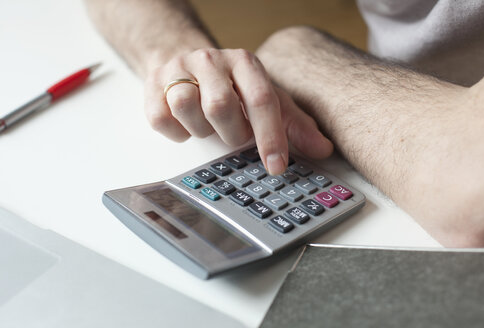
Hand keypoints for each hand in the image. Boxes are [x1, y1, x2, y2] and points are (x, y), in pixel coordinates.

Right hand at [144, 48, 332, 174]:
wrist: (183, 59)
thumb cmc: (230, 86)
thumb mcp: (265, 98)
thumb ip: (293, 124)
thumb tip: (323, 149)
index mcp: (244, 62)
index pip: (261, 99)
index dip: (270, 137)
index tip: (276, 166)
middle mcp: (211, 60)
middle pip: (220, 106)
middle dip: (230, 133)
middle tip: (234, 134)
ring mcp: (178, 70)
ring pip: (187, 108)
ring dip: (201, 130)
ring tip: (209, 125)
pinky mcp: (152, 85)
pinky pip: (161, 120)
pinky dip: (177, 132)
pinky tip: (186, 124)